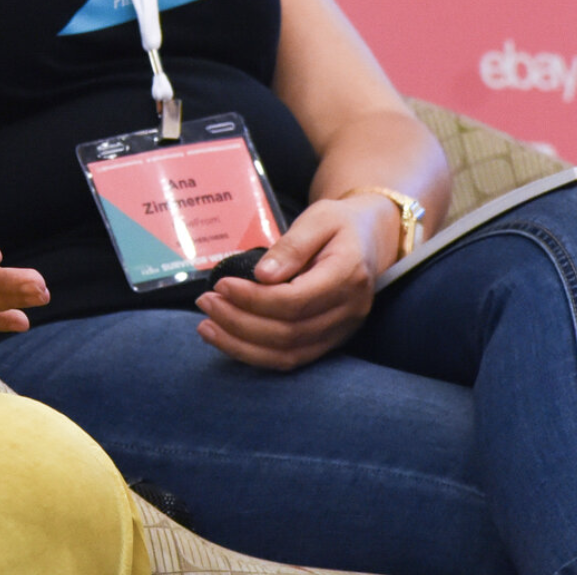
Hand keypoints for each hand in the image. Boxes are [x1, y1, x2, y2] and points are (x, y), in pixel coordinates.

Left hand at [194, 196, 395, 370]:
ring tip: (206, 326)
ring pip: (288, 354)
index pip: (295, 301)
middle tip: (205, 302)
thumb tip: (261, 275)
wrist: (371, 240)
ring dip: (241, 345)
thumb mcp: (319, 218)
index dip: (253, 299)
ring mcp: (342, 331)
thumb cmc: (341, 224)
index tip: (221, 285)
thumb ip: (292, 246)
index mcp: (348, 276)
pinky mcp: (330, 341)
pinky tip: (228, 340)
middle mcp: (349, 311)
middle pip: (288, 332)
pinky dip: (256, 355)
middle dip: (239, 322)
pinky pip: (292, 359)